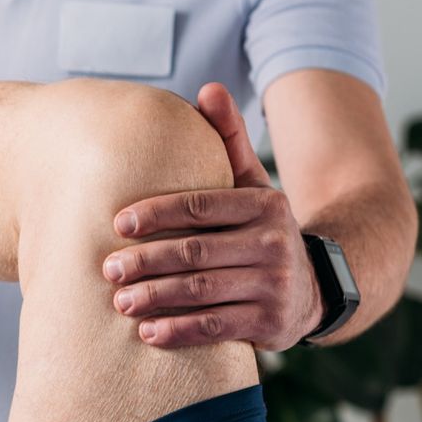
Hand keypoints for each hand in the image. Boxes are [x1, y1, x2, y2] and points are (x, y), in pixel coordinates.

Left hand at [103, 82, 322, 350]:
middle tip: (107, 268)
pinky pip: (216, 328)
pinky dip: (178, 331)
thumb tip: (208, 88)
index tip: (118, 224)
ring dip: (155, 298)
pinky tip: (147, 333)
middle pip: (196, 251)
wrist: (313, 288)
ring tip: (119, 302)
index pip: (201, 206)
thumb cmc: (261, 230)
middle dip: (147, 261)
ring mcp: (272, 286)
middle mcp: (272, 244)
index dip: (157, 214)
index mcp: (264, 204)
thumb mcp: (253, 185)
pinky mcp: (268, 323)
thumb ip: (229, 140)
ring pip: (202, 292)